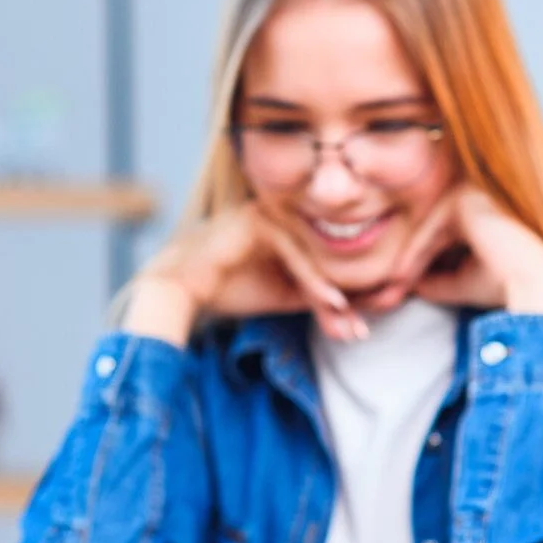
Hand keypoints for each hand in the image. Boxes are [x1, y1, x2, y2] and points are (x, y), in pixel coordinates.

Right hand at [123, 204, 367, 345]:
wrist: (182, 287)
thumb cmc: (230, 288)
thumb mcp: (284, 295)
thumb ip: (315, 297)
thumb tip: (354, 318)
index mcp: (293, 226)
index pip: (327, 261)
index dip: (346, 294)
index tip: (360, 327)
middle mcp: (285, 213)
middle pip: (324, 258)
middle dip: (344, 298)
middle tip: (359, 330)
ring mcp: (272, 212)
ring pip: (313, 255)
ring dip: (332, 291)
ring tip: (348, 321)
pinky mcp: (259, 219)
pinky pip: (295, 251)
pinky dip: (314, 278)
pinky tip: (332, 300)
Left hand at [359, 184, 542, 319]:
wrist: (531, 288)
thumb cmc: (501, 286)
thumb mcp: (459, 282)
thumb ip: (434, 279)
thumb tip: (410, 284)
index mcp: (477, 213)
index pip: (434, 237)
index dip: (414, 264)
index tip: (394, 290)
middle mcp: (476, 197)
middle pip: (427, 230)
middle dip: (406, 260)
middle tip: (386, 288)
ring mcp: (473, 192)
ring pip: (425, 228)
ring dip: (407, 257)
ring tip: (392, 284)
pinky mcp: (467, 198)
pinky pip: (431, 226)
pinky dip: (415, 250)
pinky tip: (401, 274)